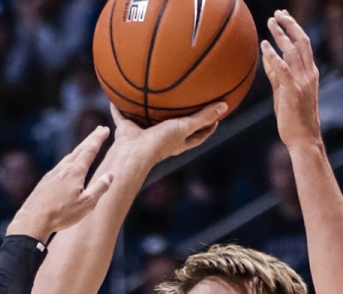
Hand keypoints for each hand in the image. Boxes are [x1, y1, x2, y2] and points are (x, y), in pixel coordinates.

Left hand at [6, 126, 115, 241]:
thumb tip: (110, 175)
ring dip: (79, 150)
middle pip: (78, 150)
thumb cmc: (61, 214)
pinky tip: (68, 166)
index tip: (105, 129)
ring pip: (68, 157)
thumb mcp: (87, 204)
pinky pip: (60, 167)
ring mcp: (52, 174)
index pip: (89, 150)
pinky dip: (69, 161)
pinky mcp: (45, 182)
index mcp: (75, 172)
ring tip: (85, 146)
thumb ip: (100, 188)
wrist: (33, 220)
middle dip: (90, 139)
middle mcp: (63, 169)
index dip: (98, 139)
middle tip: (99, 130)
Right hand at [109, 103, 224, 168]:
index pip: (198, 136)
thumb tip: (224, 106)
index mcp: (177, 141)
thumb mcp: (185, 127)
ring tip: (153, 93)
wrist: (133, 151)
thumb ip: (203, 117)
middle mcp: (162, 138)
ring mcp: (144, 134)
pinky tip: (117, 94)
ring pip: (148, 120)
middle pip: (175, 127)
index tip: (216, 117)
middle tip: (188, 101)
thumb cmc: (161, 142)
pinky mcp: (127, 129)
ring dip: (150, 110)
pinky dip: (119, 107)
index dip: (208, 128)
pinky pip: (122, 115)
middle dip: (181, 116)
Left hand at [260, 10, 321, 149]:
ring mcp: (303, 83)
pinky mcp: (293, 92)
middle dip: (290, 25)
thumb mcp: (285, 94)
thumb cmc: (294, 120)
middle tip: (277, 13)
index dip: (295, 28)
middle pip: (302, 42)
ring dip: (281, 34)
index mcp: (310, 74)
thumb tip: (267, 59)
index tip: (285, 16)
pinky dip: (273, 55)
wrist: (304, 140)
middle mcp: (309, 75)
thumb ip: (277, 76)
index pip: (304, 45)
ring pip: (294, 51)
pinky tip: (264, 44)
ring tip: (270, 22)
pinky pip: (283, 68)